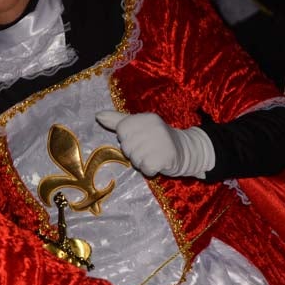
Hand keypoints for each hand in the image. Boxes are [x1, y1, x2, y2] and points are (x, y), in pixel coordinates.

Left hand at [96, 110, 213, 177]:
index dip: (128, 139)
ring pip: (135, 159)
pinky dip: (150, 170)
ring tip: (154, 155)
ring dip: (142, 162)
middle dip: (135, 152)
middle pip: (126, 147)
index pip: (121, 131)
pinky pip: (145, 169)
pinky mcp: (163, 158)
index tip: (141, 137)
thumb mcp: (139, 125)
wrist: (186, 151)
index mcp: (146, 118)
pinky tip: (158, 163)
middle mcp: (154, 127)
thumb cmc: (157, 139)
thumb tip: (97, 115)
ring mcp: (160, 142)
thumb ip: (117, 120)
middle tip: (150, 148)